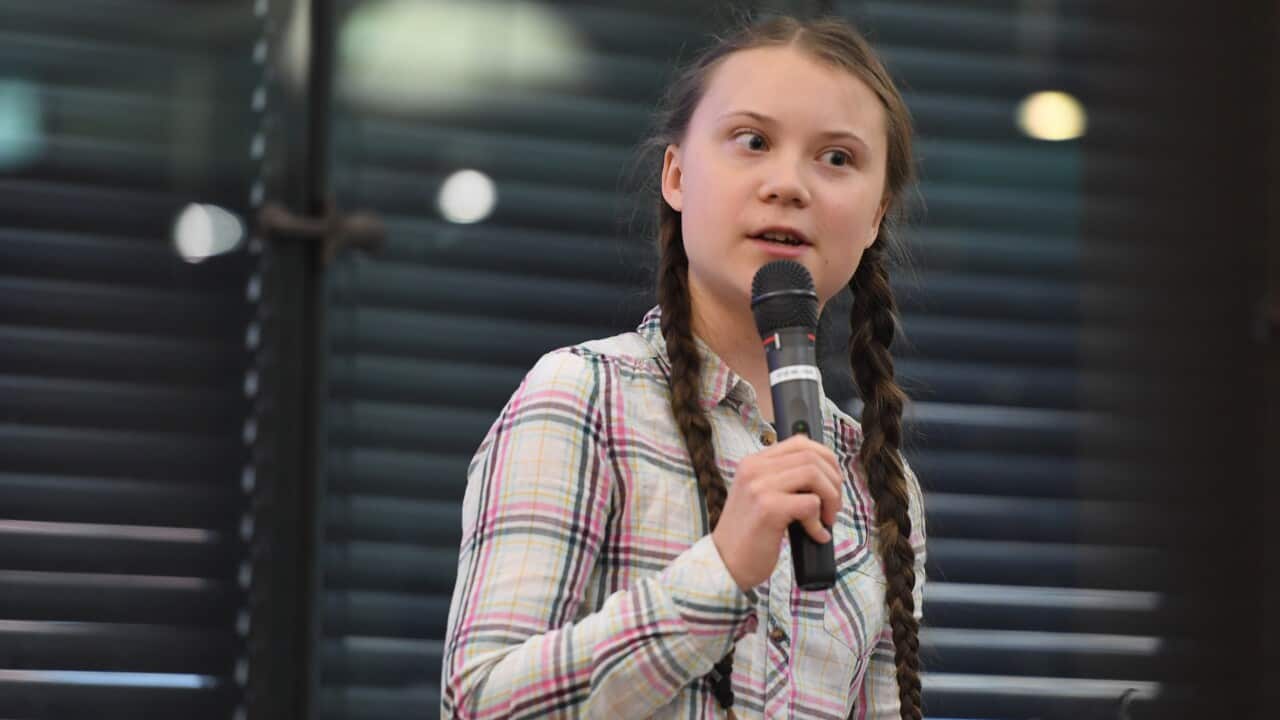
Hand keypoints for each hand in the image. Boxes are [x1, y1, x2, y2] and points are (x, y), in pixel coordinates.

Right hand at [711, 435, 842, 591]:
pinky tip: (815, 536)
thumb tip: (826, 475)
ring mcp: (760, 487)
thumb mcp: (760, 496)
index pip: (800, 442)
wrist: (725, 563)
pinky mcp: (768, 509)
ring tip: (827, 519)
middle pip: (811, 457)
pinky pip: (810, 504)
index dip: (826, 459)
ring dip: (830, 498)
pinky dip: (819, 522)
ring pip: (814, 475)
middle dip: (833, 481)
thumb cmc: (748, 534)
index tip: (832, 482)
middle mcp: (754, 469)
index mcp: (753, 463)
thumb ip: (784, 480)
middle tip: (833, 507)